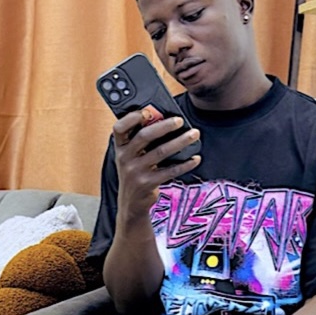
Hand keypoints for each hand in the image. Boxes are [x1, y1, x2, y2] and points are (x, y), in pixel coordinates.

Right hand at [113, 107, 199, 221]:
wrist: (131, 204)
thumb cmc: (134, 174)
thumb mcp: (130, 157)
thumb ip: (140, 141)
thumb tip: (164, 120)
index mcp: (120, 147)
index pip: (119, 128)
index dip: (132, 117)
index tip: (148, 110)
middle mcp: (125, 158)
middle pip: (144, 136)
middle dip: (164, 126)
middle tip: (180, 120)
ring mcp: (135, 172)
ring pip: (161, 152)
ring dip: (180, 141)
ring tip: (194, 134)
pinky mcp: (148, 183)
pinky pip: (170, 171)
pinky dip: (185, 164)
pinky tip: (195, 158)